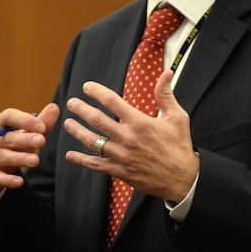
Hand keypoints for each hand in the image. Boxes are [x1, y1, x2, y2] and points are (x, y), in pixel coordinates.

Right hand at [0, 103, 59, 207]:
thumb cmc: (9, 148)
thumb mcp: (23, 136)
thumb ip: (40, 124)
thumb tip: (55, 107)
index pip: (8, 116)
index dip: (24, 120)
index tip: (41, 126)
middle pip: (7, 137)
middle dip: (24, 139)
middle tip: (42, 141)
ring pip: (1, 156)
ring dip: (18, 158)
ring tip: (35, 160)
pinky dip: (7, 179)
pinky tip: (19, 182)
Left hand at [64, 70, 198, 201]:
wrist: (182, 178)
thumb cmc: (180, 146)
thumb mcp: (177, 117)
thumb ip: (166, 95)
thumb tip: (166, 73)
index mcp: (139, 122)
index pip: (111, 101)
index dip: (96, 92)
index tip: (86, 87)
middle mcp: (127, 137)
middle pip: (96, 119)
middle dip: (80, 109)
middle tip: (71, 103)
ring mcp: (121, 155)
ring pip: (91, 141)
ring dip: (76, 131)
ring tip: (67, 123)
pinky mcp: (119, 171)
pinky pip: (95, 164)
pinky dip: (80, 160)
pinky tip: (70, 155)